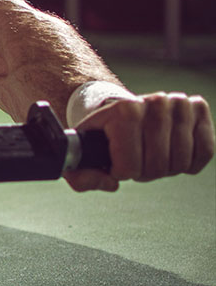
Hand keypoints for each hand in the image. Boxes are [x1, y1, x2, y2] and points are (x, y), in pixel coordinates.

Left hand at [64, 92, 213, 191]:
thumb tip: (110, 184)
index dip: (123, 173)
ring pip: (181, 161)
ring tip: (152, 155)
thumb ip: (81, 176)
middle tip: (137, 160)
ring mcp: (179, 103)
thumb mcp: (83, 153)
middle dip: (145, 172)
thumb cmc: (104, 136)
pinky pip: (206, 151)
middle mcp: (154, 102)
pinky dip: (192, 162)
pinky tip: (175, 155)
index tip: (116, 162)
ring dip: (167, 168)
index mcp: (124, 111)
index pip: (130, 166)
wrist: (123, 111)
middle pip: (158, 165)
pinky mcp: (198, 109)